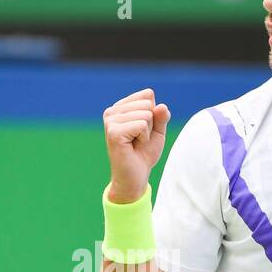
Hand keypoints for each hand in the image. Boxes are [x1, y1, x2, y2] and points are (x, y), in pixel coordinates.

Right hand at [103, 88, 170, 203]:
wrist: (135, 177)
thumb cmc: (144, 154)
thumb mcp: (157, 131)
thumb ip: (161, 116)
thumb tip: (161, 106)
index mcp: (120, 107)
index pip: (148, 95)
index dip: (153, 114)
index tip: (143, 130)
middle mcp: (112, 111)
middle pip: (148, 104)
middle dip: (150, 124)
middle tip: (140, 139)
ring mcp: (110, 121)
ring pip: (146, 114)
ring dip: (147, 132)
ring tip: (136, 143)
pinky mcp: (113, 132)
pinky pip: (142, 124)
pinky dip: (144, 138)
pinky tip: (133, 147)